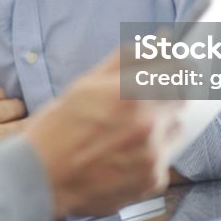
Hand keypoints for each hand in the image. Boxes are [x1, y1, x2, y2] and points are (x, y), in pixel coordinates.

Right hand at [24, 49, 184, 218]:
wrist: (39, 179)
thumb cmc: (56, 130)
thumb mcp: (87, 84)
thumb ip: (129, 58)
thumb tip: (162, 39)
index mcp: (131, 94)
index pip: (179, 71)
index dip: (173, 69)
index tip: (167, 71)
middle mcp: (148, 125)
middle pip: (181, 101)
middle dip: (164, 98)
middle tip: (137, 106)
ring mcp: (153, 156)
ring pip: (174, 131)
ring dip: (159, 128)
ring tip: (125, 135)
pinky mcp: (152, 181)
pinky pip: (164, 159)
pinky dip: (149, 156)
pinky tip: (122, 157)